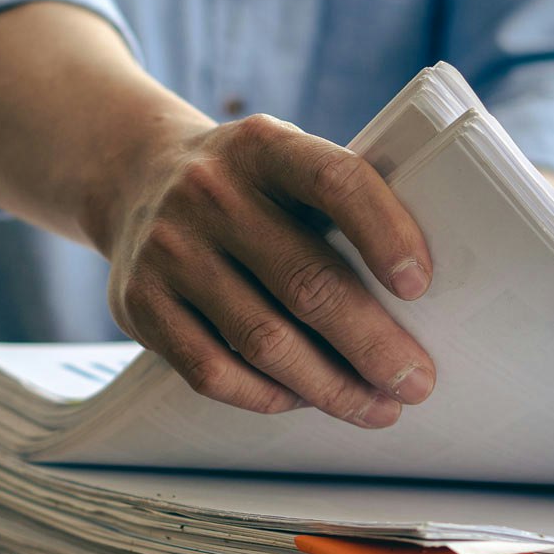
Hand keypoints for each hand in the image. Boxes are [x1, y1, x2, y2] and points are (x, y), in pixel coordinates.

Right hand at [95, 113, 435, 427]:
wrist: (134, 180)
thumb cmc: (243, 188)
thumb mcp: (281, 164)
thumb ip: (335, 210)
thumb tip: (410, 308)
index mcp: (262, 146)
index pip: (334, 180)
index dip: (384, 232)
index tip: (419, 285)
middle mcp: (209, 193)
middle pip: (306, 282)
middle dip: (372, 344)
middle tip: (415, 381)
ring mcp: (168, 251)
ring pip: (263, 340)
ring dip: (330, 386)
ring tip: (375, 407)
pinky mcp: (138, 304)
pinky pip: (211, 371)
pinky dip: (267, 396)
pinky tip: (303, 400)